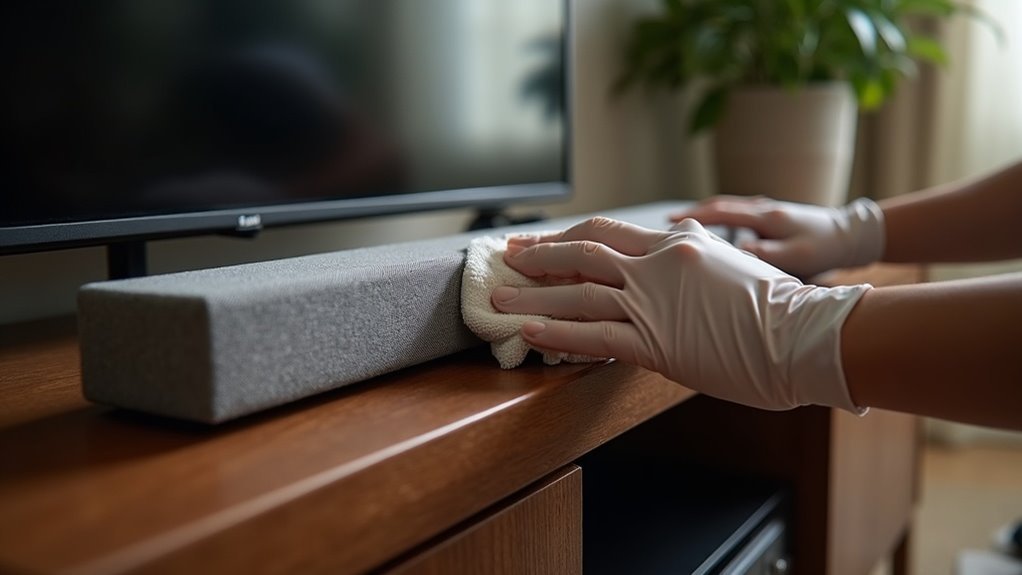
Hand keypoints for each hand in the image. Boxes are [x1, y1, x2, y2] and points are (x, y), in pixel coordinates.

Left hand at [491, 216, 869, 411]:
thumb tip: (673, 260)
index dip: (565, 236)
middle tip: (507, 260)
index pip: (606, 232)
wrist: (807, 336)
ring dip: (532, 297)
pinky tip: (528, 333)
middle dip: (537, 257)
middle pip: (582, 253)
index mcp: (677, 244)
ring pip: (577, 294)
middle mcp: (659, 265)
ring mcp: (654, 302)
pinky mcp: (655, 341)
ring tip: (499, 301)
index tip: (538, 241)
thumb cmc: (780, 309)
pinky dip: (556, 334)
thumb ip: (693, 261)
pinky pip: (593, 336)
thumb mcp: (731, 267)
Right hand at [669, 196, 885, 277]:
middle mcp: (763, 208)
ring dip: (706, 216)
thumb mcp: (797, 256)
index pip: (720, 212)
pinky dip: (722, 220)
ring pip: (729, 209)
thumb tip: (734, 252)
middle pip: (720, 206)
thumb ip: (765, 255)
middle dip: (693, 214)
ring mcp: (768, 210)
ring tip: (686, 228)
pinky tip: (717, 232)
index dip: (693, 217)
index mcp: (765, 215)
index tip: (668, 223)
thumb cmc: (825, 248)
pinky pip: (739, 215)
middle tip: (668, 223)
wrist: (852, 235)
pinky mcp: (773, 217)